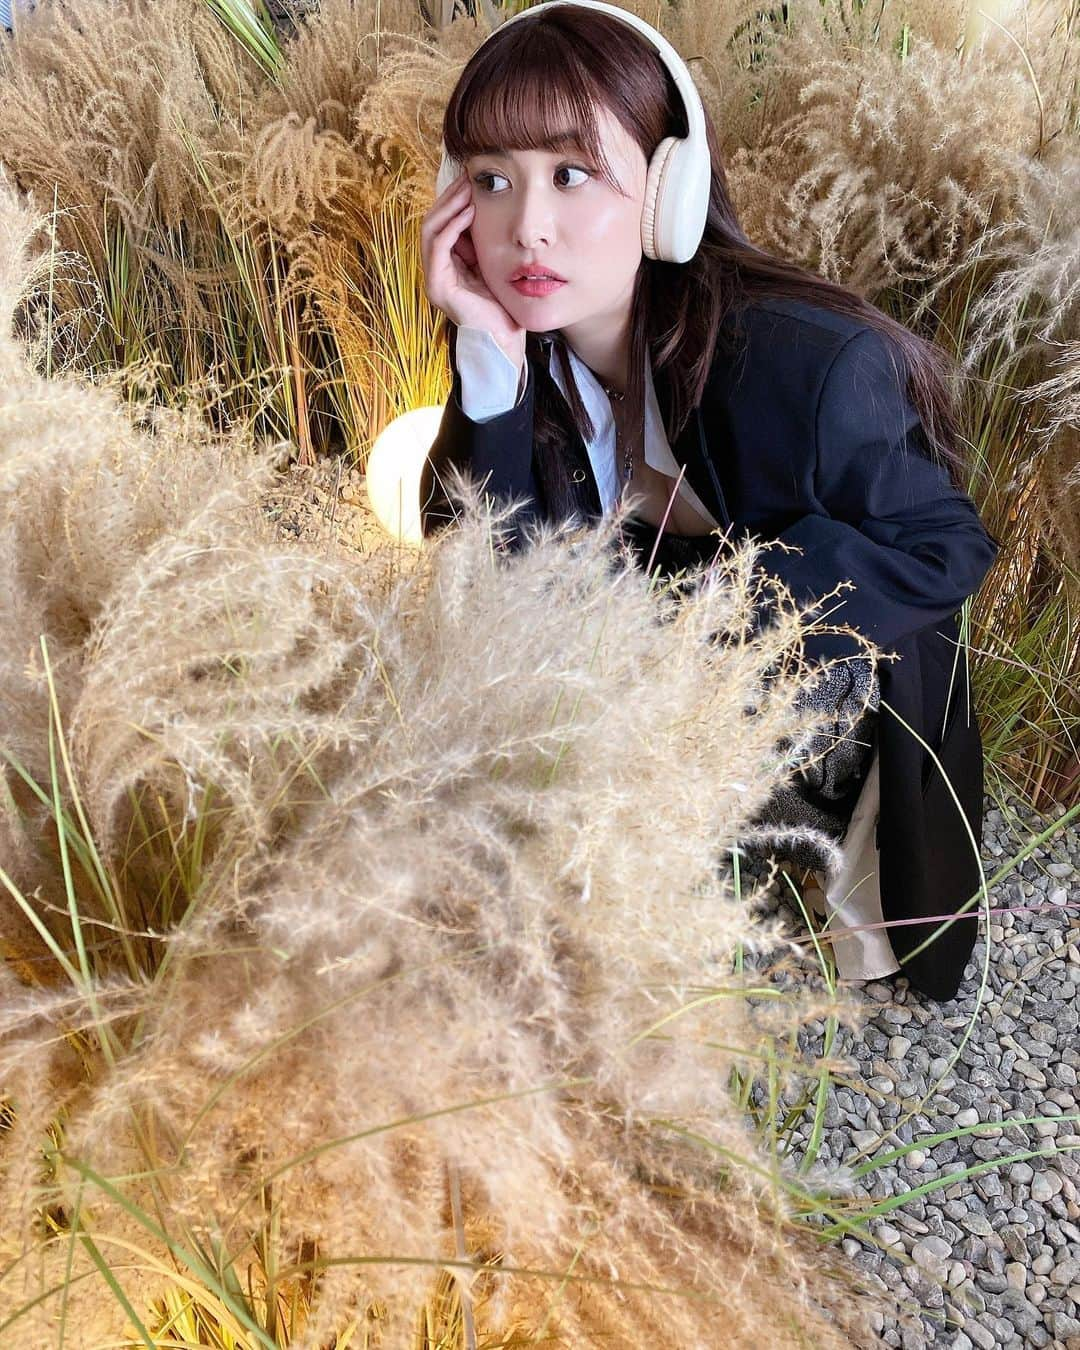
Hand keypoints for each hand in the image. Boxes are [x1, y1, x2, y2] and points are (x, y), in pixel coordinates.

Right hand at [420, 171, 526, 373]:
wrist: (505, 339)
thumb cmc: (504, 305)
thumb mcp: (494, 263)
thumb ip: (486, 241)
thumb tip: (489, 206)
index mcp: (448, 263)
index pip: (442, 222)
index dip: (453, 199)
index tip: (471, 179)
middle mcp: (436, 269)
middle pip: (432, 222)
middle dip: (449, 197)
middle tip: (467, 178)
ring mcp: (434, 278)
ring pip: (431, 230)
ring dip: (449, 207)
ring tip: (468, 191)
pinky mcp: (438, 287)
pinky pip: (439, 247)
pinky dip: (451, 227)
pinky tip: (468, 213)